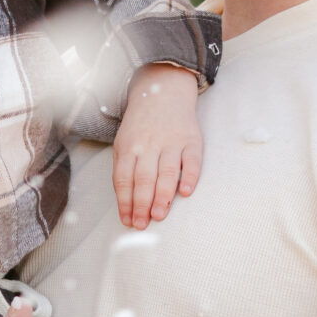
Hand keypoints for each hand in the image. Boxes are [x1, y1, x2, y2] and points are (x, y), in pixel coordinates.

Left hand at [112, 62, 202, 230]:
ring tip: (159, 215)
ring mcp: (171, 142)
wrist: (163, 92)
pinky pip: (192, 160)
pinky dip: (189, 176)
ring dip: (163, 196)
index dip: (125, 202)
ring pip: (166, 172)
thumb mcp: (124, 142)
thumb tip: (126, 202)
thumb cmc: (141, 126)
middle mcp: (149, 144)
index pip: (124, 179)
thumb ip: (124, 169)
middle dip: (141, 204)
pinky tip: (185, 193)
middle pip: (144, 178)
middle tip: (142, 224)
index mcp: (129, 146)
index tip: (127, 221)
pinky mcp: (192, 140)